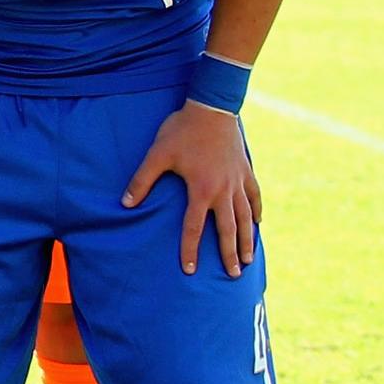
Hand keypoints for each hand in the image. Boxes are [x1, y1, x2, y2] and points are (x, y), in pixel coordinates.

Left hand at [122, 101, 256, 276]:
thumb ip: (142, 180)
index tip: (190, 271)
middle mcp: (223, 191)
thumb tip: (125, 203)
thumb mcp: (157, 154)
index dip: (190, 251)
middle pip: (227, 230)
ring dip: (247, 240)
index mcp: (201, 190)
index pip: (193, 228)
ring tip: (247, 260)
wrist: (212, 107)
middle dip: (228, 254)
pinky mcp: (246, 171)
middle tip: (232, 276)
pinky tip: (258, 224)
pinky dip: (256, 212)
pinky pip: (254, 197)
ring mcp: (238, 181)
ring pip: (245, 218)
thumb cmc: (181, 131)